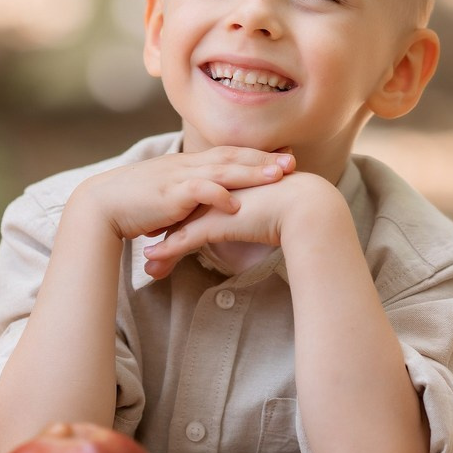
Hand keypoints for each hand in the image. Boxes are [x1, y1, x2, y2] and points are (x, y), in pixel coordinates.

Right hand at [75, 146, 295, 242]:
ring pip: (221, 170)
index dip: (255, 156)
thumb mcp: (168, 198)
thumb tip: (211, 209)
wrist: (99, 206)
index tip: (282, 158)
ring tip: (278, 175)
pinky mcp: (168, 195)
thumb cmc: (132, 206)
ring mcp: (178, 178)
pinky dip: (219, 196)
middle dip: (263, 159)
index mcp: (187, 165)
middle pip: (231, 157)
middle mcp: (186, 166)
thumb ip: (190, 200)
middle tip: (292, 161)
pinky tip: (237, 204)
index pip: (227, 154)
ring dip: (251, 172)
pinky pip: (198, 192)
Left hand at [141, 171, 338, 277]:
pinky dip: (167, 252)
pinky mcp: (215, 222)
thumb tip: (260, 228)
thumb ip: (258, 217)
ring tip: (147, 267)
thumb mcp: (270, 212)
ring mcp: (213, 206)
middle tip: (146, 243)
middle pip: (181, 212)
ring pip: (179, 229)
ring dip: (161, 249)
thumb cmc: (295, 207)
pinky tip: (152, 263)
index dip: (179, 213)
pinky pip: (185, 240)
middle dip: (162, 230)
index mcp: (228, 185)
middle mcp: (216, 192)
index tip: (164, 228)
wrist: (306, 205)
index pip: (196, 199)